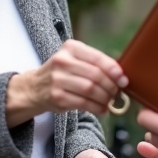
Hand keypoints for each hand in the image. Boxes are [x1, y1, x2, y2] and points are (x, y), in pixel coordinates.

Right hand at [6, 40, 127, 126]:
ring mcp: (57, 79)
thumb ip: (95, 63)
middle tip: (116, 93)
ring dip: (104, 98)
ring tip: (109, 101)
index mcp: (70, 47)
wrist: (34, 87)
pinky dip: (96, 107)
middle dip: (110, 86)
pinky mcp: (57, 96)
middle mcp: (62, 61)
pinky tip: (101, 109)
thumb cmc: (62, 73)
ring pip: (90, 89)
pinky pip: (83, 103)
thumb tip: (121, 76)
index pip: (97, 57)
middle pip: (95, 75)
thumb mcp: (74, 60)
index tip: (123, 79)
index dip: (113, 69)